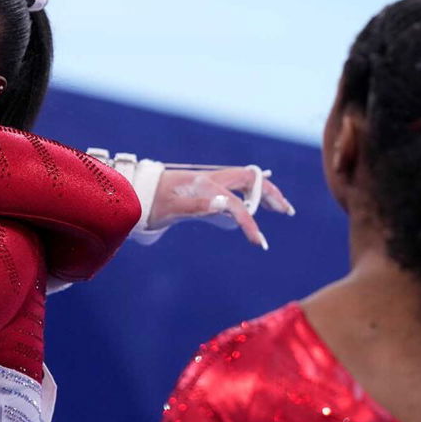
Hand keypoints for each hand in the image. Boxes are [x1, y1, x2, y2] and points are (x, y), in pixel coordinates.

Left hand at [148, 166, 293, 249]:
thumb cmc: (152, 202)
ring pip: (243, 181)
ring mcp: (208, 181)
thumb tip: (225, 203)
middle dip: (270, 194)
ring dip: (261, 192)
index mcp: (205, 183)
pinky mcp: (204, 187)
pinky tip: (253, 205)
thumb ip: (197, 206)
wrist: (134, 192)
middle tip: (286, 211)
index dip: (250, 223)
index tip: (260, 243)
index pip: (236, 204)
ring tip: (278, 206)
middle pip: (249, 180)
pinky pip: (233, 187)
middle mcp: (210, 178)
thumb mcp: (171, 208)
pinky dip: (247, 194)